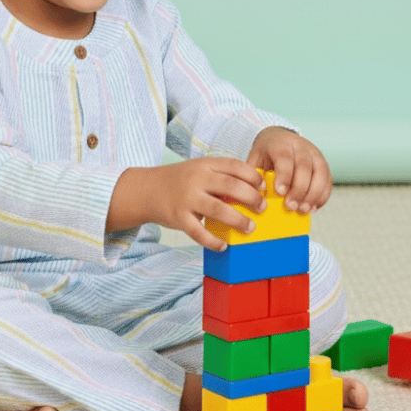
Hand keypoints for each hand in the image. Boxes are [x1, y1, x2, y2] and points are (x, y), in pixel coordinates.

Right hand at [112, 158, 264, 251]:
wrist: (147, 189)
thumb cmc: (180, 181)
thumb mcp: (199, 170)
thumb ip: (220, 176)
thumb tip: (252, 190)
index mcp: (205, 164)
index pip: (234, 166)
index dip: (252, 176)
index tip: (263, 187)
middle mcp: (196, 179)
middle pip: (231, 186)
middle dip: (251, 198)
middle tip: (262, 208)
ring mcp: (187, 198)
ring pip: (218, 210)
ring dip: (238, 220)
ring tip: (250, 228)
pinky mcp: (178, 217)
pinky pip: (199, 232)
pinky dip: (213, 241)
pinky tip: (223, 245)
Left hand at [247, 126, 331, 213]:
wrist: (279, 138)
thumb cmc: (266, 153)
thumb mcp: (255, 159)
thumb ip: (255, 175)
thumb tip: (255, 194)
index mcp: (281, 143)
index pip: (285, 158)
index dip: (284, 175)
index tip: (280, 192)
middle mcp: (300, 145)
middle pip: (304, 166)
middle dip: (299, 189)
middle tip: (291, 206)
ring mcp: (314, 153)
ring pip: (320, 172)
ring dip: (314, 194)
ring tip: (304, 209)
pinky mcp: (323, 163)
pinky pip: (327, 179)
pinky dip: (322, 195)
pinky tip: (313, 206)